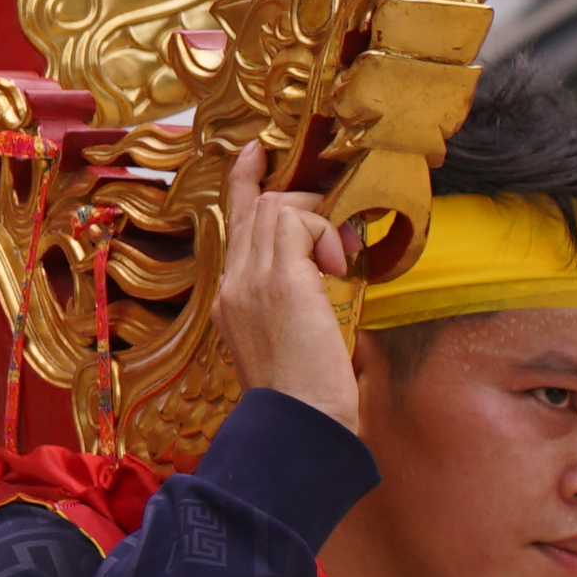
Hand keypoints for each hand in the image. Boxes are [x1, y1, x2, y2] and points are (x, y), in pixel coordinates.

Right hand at [210, 148, 357, 429]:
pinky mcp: (279, 279)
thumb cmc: (305, 397)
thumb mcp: (292, 341)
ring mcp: (251, 278)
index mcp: (232, 298)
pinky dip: (330, 237)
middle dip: (299, 197)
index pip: (236, 225)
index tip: (255, 153)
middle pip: (257, 208)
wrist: (299, 423)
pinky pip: (303, 223)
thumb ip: (298, 303)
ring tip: (343, 260)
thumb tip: (331, 277)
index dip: (245, 183)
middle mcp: (234, 282)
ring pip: (281, 208)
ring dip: (322, 222)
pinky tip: (340, 268)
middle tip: (339, 216)